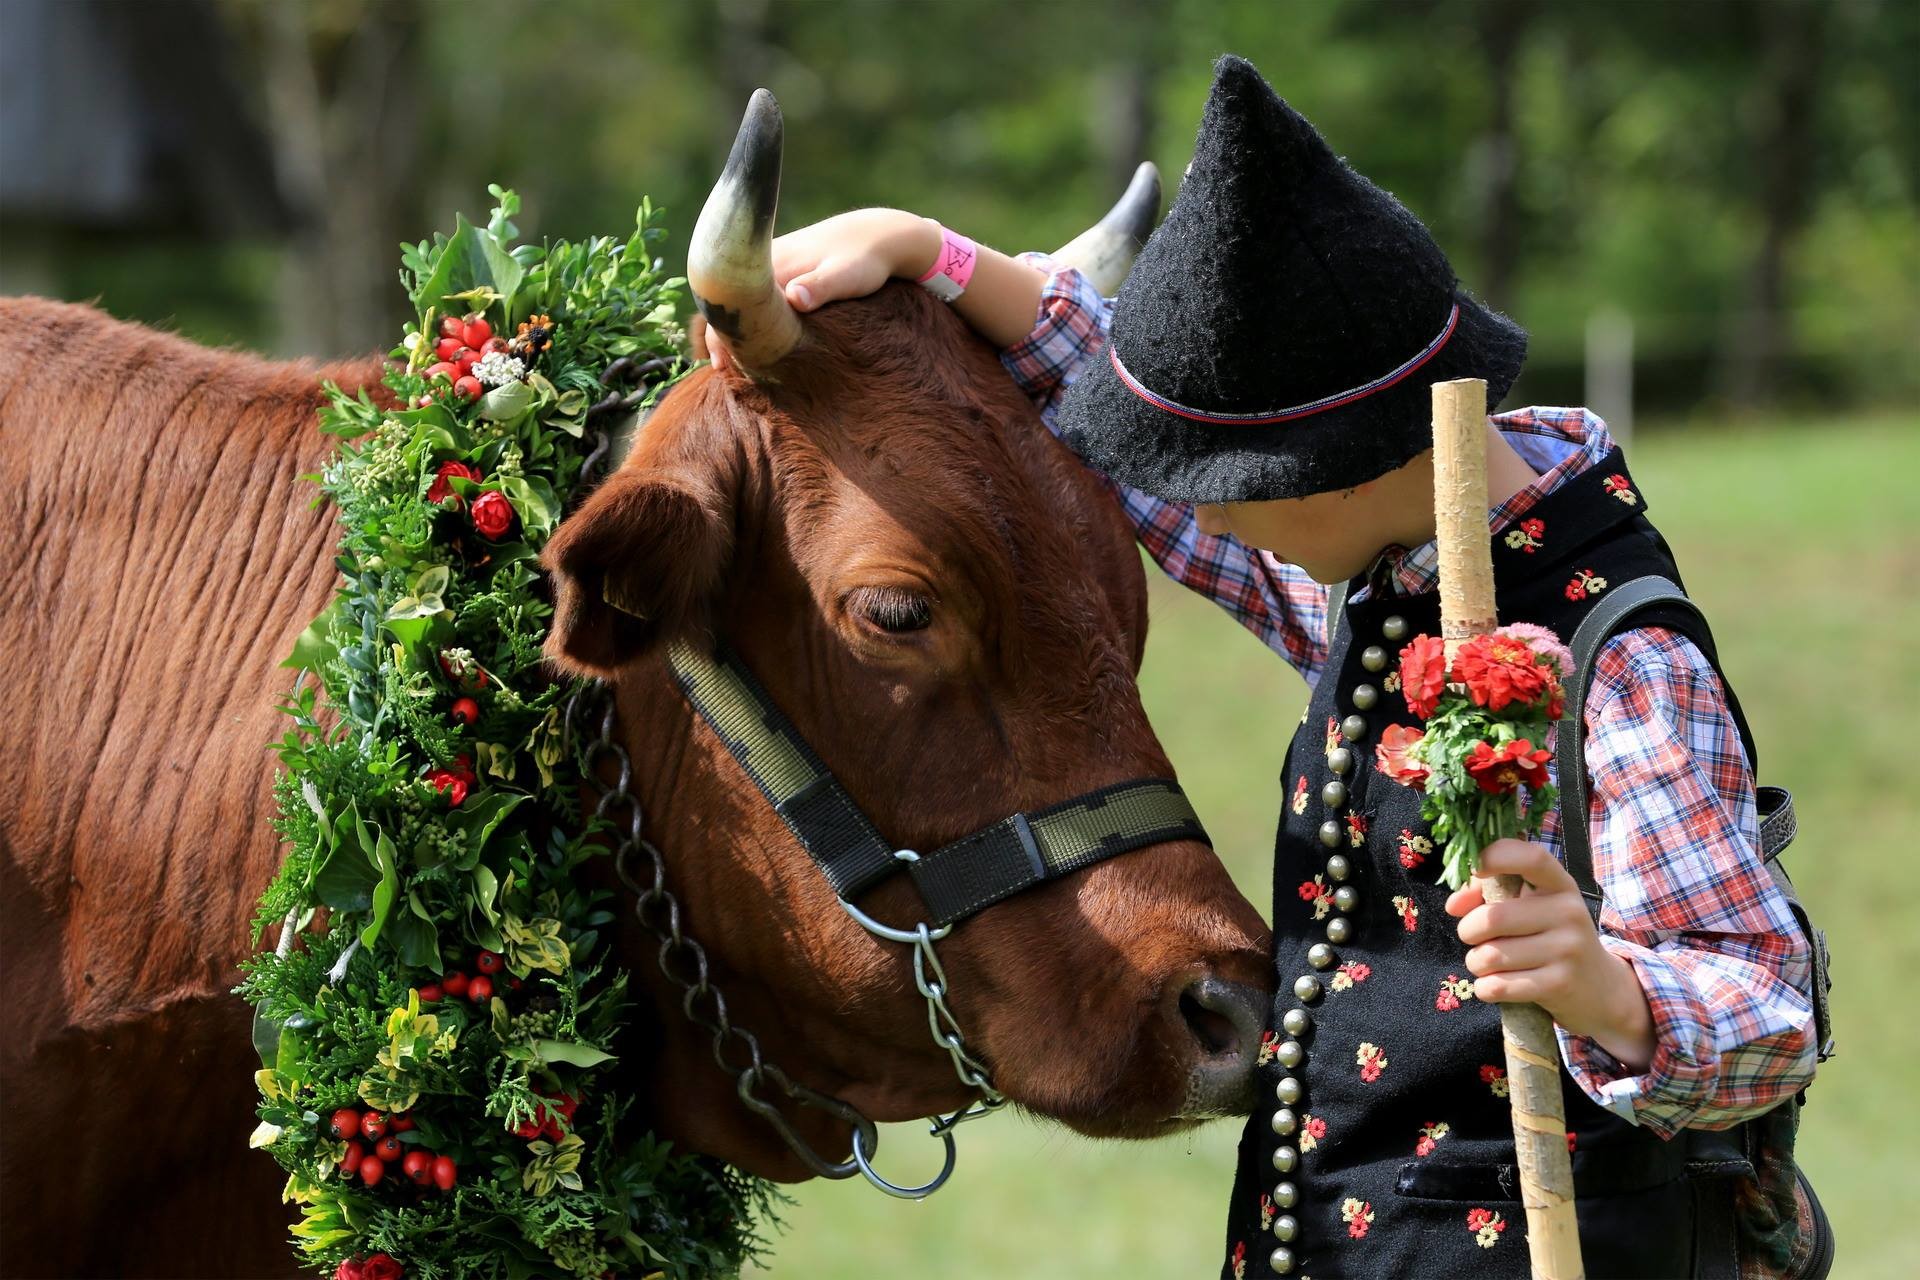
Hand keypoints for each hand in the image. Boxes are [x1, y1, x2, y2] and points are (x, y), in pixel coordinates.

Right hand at [706, 209, 936, 371]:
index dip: (723, 334)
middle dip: (722, 334)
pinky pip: (753, 296)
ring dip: (733, 328)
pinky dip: (749, 318)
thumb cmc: (863, 260)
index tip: (723, 364)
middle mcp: (763, 261)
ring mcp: (769, 263)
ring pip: (739, 300)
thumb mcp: (846, 275)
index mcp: (771, 263)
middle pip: (728, 301)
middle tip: (720, 370)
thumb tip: (794, 297)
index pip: (732, 301)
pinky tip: (754, 342)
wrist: (877, 236)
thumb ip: (820, 286)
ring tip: (730, 364)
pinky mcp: (778, 269)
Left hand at [1446, 838, 1655, 1071]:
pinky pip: (1498, 986)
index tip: (1475, 869)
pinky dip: (1484, 988)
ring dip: (1476, 962)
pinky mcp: (1560, 984)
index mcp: (1560, 885)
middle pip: (1493, 918)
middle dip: (1468, 931)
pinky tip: (1493, 985)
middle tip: (1472, 938)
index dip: (1496, 856)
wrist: (1599, 988)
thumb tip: (1454, 905)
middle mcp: (1569, 912)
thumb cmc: (1550, 938)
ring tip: (1486, 963)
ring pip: (1490, 956)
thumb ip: (1489, 894)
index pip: (1531, 857)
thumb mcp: (1532, 908)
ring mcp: (1568, 949)